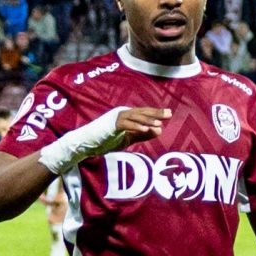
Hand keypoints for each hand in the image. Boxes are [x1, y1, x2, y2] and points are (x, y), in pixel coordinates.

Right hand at [55, 104, 169, 168]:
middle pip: (141, 112)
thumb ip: (142, 135)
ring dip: (147, 120)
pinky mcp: (111, 125)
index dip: (156, 113)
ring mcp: (116, 118)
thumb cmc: (106, 140)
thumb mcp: (127, 139)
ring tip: (159, 124)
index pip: (144, 113)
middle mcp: (122, 113)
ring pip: (135, 117)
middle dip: (155, 113)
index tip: (168, 113)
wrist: (87, 143)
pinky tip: (146, 130)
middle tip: (168, 113)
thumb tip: (159, 131)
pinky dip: (136, 127)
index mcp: (126, 115)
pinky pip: (126, 125)